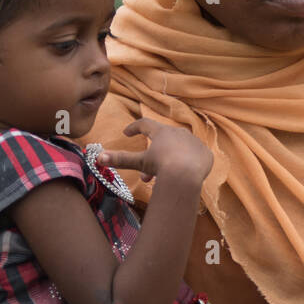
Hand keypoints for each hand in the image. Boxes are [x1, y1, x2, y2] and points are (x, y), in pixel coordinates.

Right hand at [97, 117, 212, 184]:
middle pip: (162, 143)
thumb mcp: (140, 162)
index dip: (134, 128)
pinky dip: (186, 164)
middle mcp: (179, 133)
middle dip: (152, 158)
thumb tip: (98, 157)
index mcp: (162, 132)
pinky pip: (194, 157)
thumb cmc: (162, 165)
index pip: (145, 124)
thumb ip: (120, 159)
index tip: (126, 133)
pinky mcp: (205, 154)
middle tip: (146, 177)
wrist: (188, 175)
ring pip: (178, 150)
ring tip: (163, 179)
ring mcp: (194, 142)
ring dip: (168, 162)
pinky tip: (182, 174)